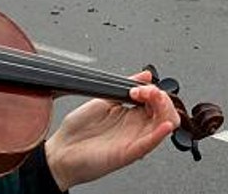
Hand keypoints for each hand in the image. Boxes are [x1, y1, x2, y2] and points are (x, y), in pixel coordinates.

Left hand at [44, 70, 177, 189]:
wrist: (61, 150)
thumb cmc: (79, 130)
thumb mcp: (103, 99)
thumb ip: (124, 85)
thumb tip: (145, 74)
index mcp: (132, 115)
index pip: (158, 101)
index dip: (153, 90)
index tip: (137, 86)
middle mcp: (136, 127)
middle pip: (166, 112)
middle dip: (160, 96)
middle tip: (144, 91)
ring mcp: (133, 140)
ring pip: (163, 126)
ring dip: (163, 109)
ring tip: (151, 99)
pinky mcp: (127, 153)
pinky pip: (148, 145)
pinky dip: (159, 134)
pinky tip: (164, 126)